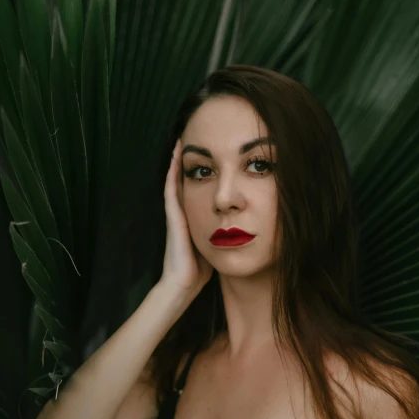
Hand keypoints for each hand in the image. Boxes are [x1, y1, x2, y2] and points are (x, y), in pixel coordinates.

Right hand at [159, 138, 213, 298]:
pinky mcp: (173, 216)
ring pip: (178, 178)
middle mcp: (185, 211)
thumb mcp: (218, 245)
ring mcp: (177, 213)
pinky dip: (172, 170)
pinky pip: (171, 187)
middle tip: (198, 135)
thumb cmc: (201, 270)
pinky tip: (176, 153)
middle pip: (190, 179)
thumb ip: (227, 233)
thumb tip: (247, 226)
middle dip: (195, 159)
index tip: (216, 152)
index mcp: (196, 216)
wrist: (184, 284)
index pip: (202, 187)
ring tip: (184, 134)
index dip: (207, 170)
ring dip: (181, 158)